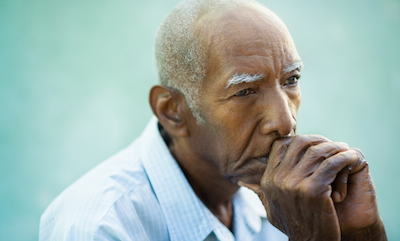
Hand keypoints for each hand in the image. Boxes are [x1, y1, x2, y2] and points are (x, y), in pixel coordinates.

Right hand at [239, 135, 386, 240]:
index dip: (298, 140)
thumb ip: (259, 191)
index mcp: (267, 180)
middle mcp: (278, 179)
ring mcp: (294, 184)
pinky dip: (344, 158)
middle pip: (299, 143)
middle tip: (332, 145)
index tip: (313, 145)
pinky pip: (331, 164)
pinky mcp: (313, 190)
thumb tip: (241, 181)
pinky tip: (352, 157)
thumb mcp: (271, 208)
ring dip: (335, 148)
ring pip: (317, 151)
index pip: (280, 145)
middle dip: (318, 140)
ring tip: (345, 151)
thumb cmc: (293, 224)